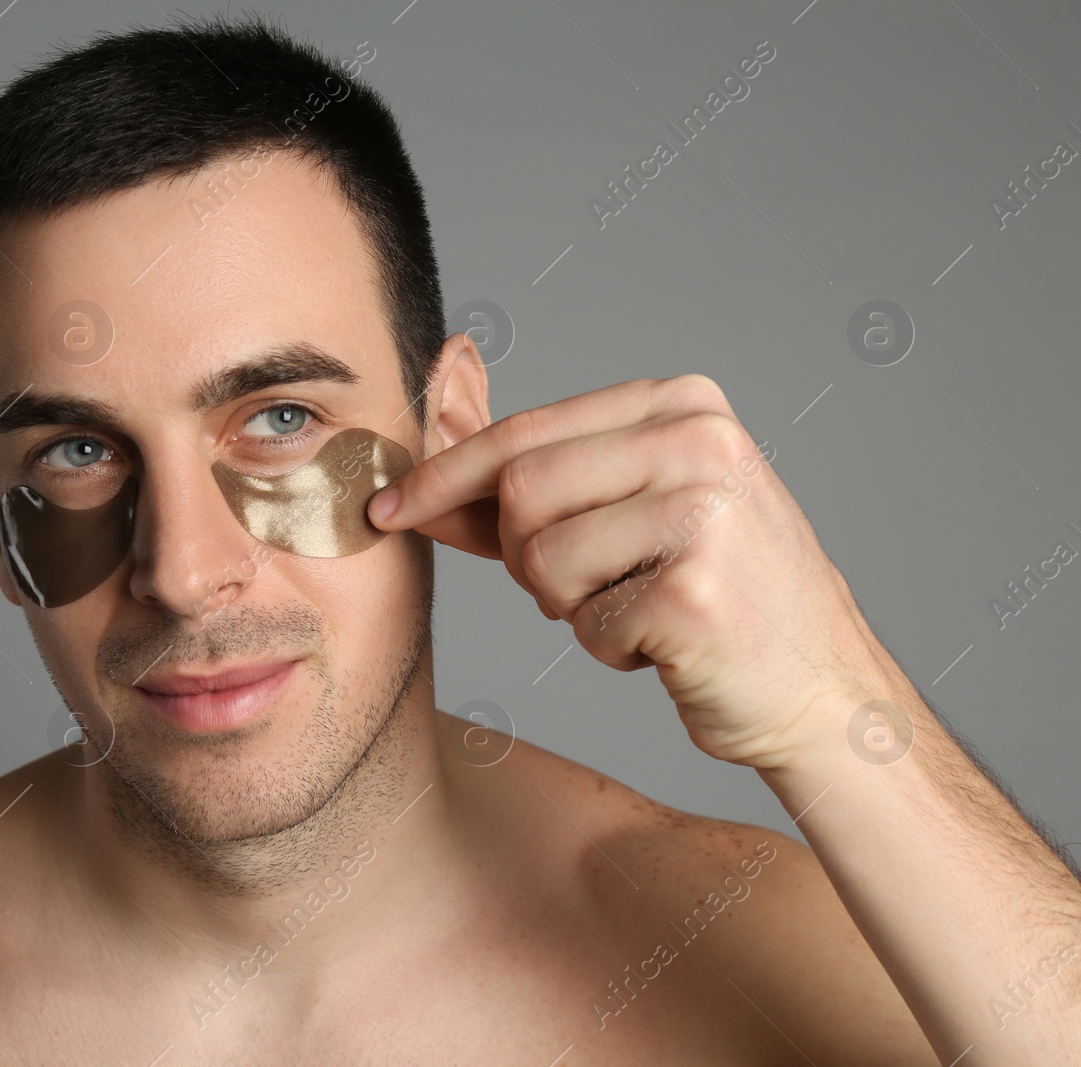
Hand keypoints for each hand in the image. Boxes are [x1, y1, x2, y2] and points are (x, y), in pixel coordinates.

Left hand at [367, 374, 898, 768]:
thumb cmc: (711, 599)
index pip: (523, 433)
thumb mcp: (627, 509)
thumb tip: (422, 448)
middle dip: (522, 555)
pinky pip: (584, 623)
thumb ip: (530, 477)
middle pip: (519, 492)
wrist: (822, 689)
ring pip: (539, 559)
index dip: (442, 477)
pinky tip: (666, 643)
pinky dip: (608, 648)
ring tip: (634, 608)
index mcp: (680, 404)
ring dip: (567, 606)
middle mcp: (700, 440)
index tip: (388, 507)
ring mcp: (706, 510)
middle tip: (581, 585)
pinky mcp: (698, 588)